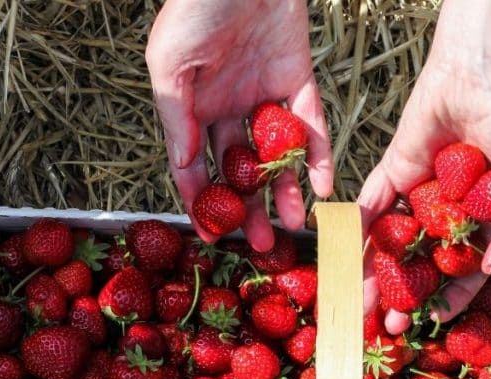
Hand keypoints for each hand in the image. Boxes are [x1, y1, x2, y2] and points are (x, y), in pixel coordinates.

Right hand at [145, 0, 333, 250]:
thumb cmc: (194, 7)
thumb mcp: (169, 64)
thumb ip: (175, 116)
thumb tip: (184, 166)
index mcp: (193, 107)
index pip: (196, 166)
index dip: (203, 202)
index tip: (212, 235)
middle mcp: (229, 108)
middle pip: (240, 170)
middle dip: (248, 209)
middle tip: (258, 244)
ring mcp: (266, 97)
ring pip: (277, 156)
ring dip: (284, 191)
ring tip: (291, 224)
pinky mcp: (300, 82)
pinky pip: (311, 127)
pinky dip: (317, 156)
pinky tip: (321, 186)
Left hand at [358, 0, 490, 333]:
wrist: (490, 81)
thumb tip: (488, 270)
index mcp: (486, 222)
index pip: (464, 271)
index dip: (450, 298)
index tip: (433, 322)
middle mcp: (450, 213)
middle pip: (422, 265)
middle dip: (404, 297)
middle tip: (389, 327)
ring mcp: (420, 194)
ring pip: (393, 244)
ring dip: (376, 276)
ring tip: (362, 307)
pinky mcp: (394, 172)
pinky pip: (371, 208)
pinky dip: (356, 233)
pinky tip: (346, 261)